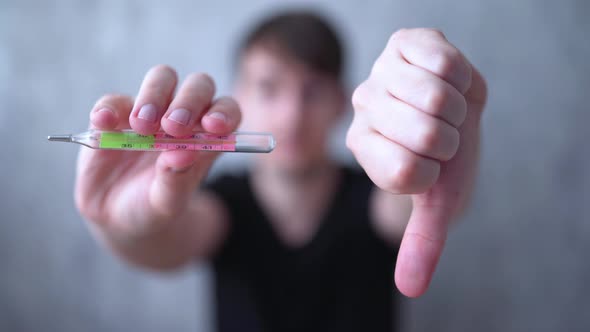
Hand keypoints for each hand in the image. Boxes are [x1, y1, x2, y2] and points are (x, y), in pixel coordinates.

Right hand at [75, 65, 240, 235]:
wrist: (116, 216)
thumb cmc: (153, 207)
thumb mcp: (167, 203)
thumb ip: (176, 181)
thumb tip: (182, 156)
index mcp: (206, 137)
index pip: (226, 111)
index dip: (224, 113)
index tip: (213, 127)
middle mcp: (182, 117)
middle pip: (198, 86)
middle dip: (189, 101)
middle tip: (173, 126)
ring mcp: (150, 112)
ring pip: (162, 79)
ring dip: (154, 96)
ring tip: (141, 127)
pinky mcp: (115, 115)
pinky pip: (114, 101)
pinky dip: (109, 108)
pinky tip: (104, 122)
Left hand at [347, 29, 486, 296]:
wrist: (455, 109)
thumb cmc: (444, 156)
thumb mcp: (436, 200)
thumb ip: (421, 241)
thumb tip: (409, 289)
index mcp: (364, 147)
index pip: (404, 173)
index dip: (435, 171)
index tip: (432, 163)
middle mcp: (362, 108)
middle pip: (424, 135)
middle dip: (451, 139)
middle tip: (442, 133)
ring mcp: (380, 72)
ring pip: (436, 98)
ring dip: (459, 108)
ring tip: (446, 108)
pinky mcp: (403, 43)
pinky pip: (443, 62)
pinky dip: (464, 78)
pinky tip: (448, 81)